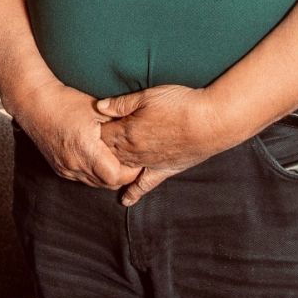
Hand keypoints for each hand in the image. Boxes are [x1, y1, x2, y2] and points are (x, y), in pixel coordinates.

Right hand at [10, 81, 138, 188]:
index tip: (137, 159)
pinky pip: (82, 179)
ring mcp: (65, 168)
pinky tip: (98, 159)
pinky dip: (94, 173)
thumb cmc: (66, 101)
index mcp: (86, 149)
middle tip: (131, 160)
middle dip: (122, 175)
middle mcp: (74, 164)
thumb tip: (140, 132)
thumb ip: (119, 124)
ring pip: (95, 184)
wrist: (33, 102)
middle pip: (108, 184)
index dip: (130, 171)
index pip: (116, 176)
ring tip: (116, 159)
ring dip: (107, 176)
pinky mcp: (59, 168)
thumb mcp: (98, 109)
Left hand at [97, 84, 227, 205]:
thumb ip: (121, 103)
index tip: (85, 127)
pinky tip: (125, 201)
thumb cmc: (181, 104)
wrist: (212, 121)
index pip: (99, 134)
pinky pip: (145, 184)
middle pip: (107, 153)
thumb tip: (98, 107)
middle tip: (86, 150)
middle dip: (96, 151)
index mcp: (126, 131)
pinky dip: (134, 193)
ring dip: (109, 168)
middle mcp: (134, 150)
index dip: (91, 130)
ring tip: (98, 170)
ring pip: (121, 169)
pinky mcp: (165, 169)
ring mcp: (148, 162)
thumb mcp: (148, 96)